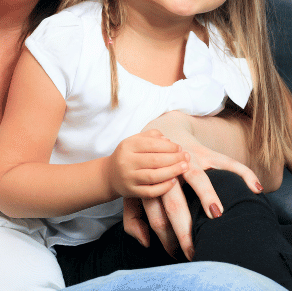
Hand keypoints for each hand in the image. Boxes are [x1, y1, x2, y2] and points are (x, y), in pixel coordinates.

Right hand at [106, 130, 186, 198]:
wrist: (109, 175)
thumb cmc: (127, 156)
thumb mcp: (134, 141)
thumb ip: (150, 136)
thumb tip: (168, 140)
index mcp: (127, 146)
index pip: (151, 144)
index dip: (169, 146)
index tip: (180, 148)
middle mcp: (125, 161)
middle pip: (154, 160)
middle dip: (174, 158)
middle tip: (186, 158)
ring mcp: (128, 178)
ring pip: (154, 176)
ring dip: (172, 171)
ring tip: (184, 167)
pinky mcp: (131, 191)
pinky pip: (151, 191)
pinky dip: (164, 187)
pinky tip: (173, 181)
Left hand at [124, 114, 262, 258]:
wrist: (161, 132)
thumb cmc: (149, 172)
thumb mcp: (135, 191)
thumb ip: (133, 218)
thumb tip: (144, 242)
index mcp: (151, 186)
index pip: (157, 217)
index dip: (167, 238)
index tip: (179, 254)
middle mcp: (168, 173)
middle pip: (175, 201)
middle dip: (184, 227)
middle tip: (193, 248)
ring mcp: (188, 160)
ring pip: (198, 178)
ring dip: (206, 195)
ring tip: (216, 214)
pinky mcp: (206, 152)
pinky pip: (226, 162)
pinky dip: (243, 173)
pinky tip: (255, 188)